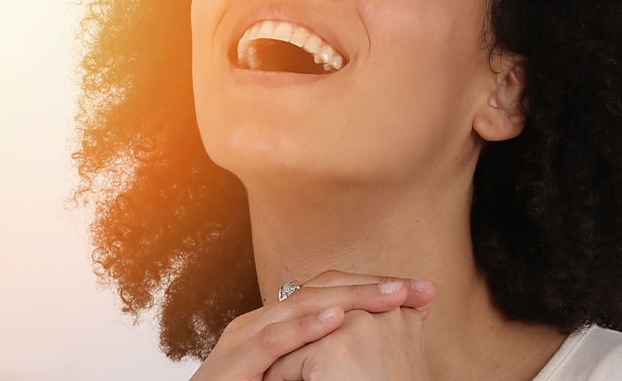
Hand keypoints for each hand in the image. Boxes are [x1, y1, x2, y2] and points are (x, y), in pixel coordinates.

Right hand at [188, 270, 436, 380]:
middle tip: (419, 288)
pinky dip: (306, 328)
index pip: (330, 292)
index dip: (374, 288)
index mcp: (276, 323)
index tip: (422, 293)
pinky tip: (338, 320)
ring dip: (352, 298)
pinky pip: (273, 340)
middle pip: (320, 290)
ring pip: (300, 306)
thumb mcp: (299, 377)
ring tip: (393, 295)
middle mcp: (259, 322)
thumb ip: (328, 358)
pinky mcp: (235, 362)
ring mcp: (245, 338)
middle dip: (374, 287)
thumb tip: (386, 345)